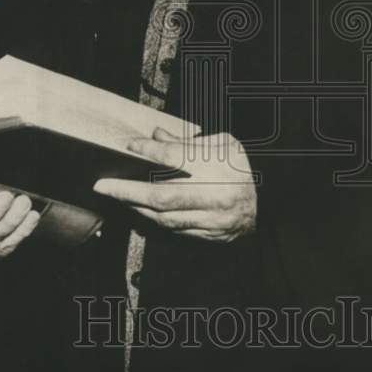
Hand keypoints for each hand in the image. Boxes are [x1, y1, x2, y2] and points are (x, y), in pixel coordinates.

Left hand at [94, 128, 256, 241]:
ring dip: (136, 208)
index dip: (150, 151)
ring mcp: (212, 220)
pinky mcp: (210, 236)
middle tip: (103, 185)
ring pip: (165, 217)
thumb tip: (157, 135)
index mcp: (221, 166)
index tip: (130, 146)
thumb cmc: (243, 170)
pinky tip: (139, 211)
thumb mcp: (224, 144)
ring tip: (117, 197)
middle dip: (128, 191)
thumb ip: (189, 141)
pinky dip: (154, 220)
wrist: (267, 206)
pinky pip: (174, 230)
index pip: (176, 157)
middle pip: (163, 195)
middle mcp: (216, 195)